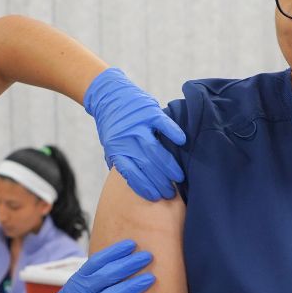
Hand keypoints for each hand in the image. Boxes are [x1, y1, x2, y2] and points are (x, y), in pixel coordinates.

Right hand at [13, 240, 153, 292]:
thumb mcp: (72, 291)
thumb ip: (90, 280)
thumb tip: (112, 266)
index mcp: (77, 281)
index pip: (98, 261)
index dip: (115, 252)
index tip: (132, 244)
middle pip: (108, 275)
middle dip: (129, 264)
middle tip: (148, 256)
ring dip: (133, 286)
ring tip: (151, 278)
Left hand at [84, 67, 186, 200]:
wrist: (109, 95)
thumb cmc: (113, 125)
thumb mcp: (111, 144)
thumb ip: (120, 161)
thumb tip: (131, 181)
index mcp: (116, 149)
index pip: (131, 174)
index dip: (144, 187)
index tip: (155, 197)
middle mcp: (126, 139)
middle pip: (146, 165)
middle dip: (159, 182)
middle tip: (170, 192)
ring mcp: (138, 125)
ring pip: (154, 150)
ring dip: (168, 166)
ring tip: (178, 178)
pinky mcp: (148, 112)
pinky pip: (163, 124)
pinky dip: (173, 133)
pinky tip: (182, 143)